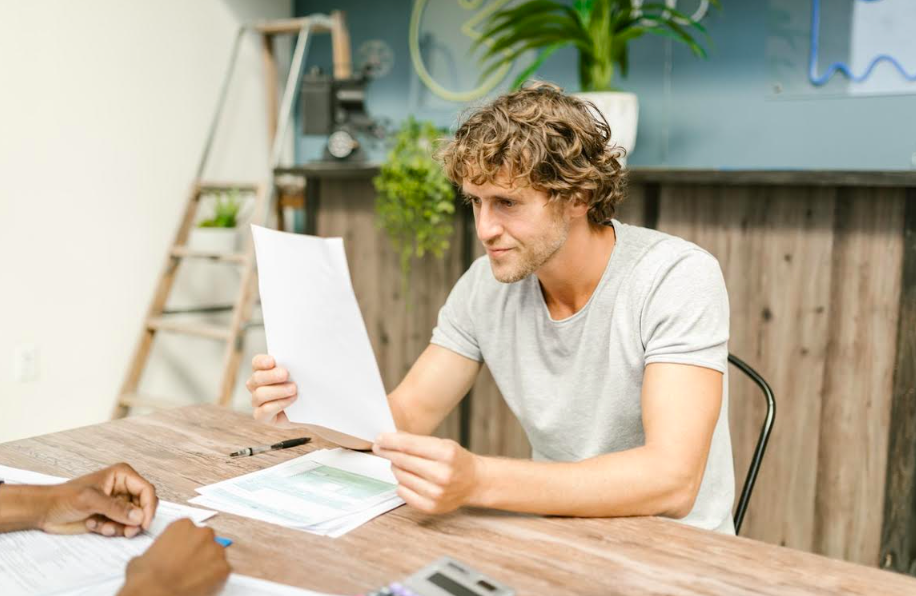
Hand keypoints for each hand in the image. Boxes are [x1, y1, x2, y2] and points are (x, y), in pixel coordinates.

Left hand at [40, 463, 157, 536]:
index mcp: (122, 475)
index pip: (146, 490)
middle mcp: (123, 488)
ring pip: (134, 519)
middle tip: (127, 532)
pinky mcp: (110, 516)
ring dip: (120, 527)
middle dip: (134, 521)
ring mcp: (117, 503)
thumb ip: (116, 508)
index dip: (149, 507)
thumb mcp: (91, 500)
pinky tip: (94, 524)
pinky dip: (111, 529)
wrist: (45, 511)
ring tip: (101, 526)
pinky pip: (122, 526)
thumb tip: (139, 517)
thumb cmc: (64, 497)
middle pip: (143, 506)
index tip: (144, 523)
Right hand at [119, 519, 229, 595]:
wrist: (154, 594)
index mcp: (183, 525)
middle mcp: (202, 533)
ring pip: (216, 555)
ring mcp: (216, 550)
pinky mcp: (224, 568)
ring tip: (195, 578)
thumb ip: (158, 550)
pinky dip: (216, 578)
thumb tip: (157, 557)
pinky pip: (223, 572)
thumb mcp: (143, 556)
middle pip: (206, 540)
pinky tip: (202, 585)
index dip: (186, 543)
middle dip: (200, 552)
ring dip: (209, 564)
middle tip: (189, 566)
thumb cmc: (146, 577)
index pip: (190, 530)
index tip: (183, 552)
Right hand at [247, 354, 302, 427]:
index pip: (256, 363)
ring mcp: (258, 402)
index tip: (273, 361)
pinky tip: (292, 399)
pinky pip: (264, 411)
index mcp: (263, 371)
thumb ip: (297, 367)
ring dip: (277, 391)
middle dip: (271, 376)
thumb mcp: (303, 375)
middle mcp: (257, 386)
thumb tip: (303, 359)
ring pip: (259, 394)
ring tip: (293, 389)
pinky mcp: (262, 416)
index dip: (262, 361)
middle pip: (256, 378)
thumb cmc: (305, 388)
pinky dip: (279, 404)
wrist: (312, 410)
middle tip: (285, 374)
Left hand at [372, 433, 481, 513]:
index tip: (379, 438)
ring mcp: (436, 493)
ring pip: (400, 476)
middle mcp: (442, 474)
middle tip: (380, 448)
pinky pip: (402, 492)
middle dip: (388, 452)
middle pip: (402, 460)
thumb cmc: (456, 460)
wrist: (474, 482)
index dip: (390, 441)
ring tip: (403, 463)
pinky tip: (409, 478)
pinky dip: (401, 483)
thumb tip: (389, 439)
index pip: (409, 445)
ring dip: (396, 467)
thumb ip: (417, 442)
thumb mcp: (442, 443)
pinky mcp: (430, 507)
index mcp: (447, 454)